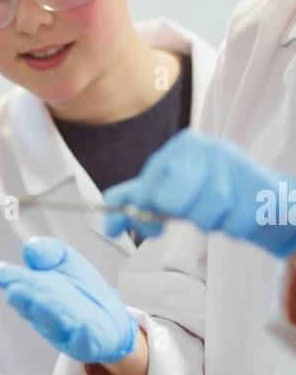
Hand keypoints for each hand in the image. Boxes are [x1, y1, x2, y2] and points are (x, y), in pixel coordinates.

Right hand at [0, 237, 137, 362]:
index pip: (18, 286)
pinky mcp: (85, 346)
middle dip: (28, 295)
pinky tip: (82, 327)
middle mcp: (43, 315)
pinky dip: (81, 337)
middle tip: (18, 287)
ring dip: (48, 311)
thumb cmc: (80, 290)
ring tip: (42, 299)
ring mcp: (63, 332)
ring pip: (54, 322)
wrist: (111, 319)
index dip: (8, 280)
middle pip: (33, 305)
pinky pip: (82, 343)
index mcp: (33, 294)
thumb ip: (48, 251)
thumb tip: (29, 249)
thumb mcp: (65, 261)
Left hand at [103, 130, 295, 256]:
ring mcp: (233, 165)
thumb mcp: (172, 190)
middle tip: (194, 210)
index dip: (143, 212)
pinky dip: (232, 226)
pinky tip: (239, 212)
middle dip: (181, 214)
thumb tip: (108, 222)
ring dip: (210, 222)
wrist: (266, 198)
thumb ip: (139, 200)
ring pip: (202, 216)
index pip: (146, 187)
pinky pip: (230, 225)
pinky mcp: (257, 187)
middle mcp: (206, 148)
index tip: (152, 227)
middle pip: (170, 201)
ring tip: (221, 209)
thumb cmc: (212, 193)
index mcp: (181, 147)